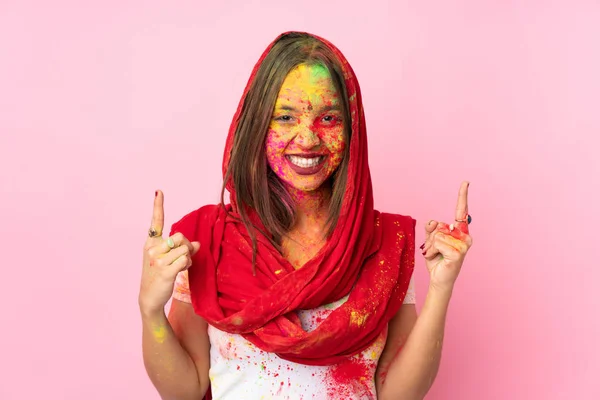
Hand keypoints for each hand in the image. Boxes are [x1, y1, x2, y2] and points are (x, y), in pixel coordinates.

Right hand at [139, 190, 199, 315]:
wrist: (150, 297)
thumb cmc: (160, 275)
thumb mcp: (168, 260)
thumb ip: (181, 249)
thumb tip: (197, 243)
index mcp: (151, 243)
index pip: (155, 222)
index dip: (158, 206)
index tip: (159, 192)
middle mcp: (152, 249)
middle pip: (180, 236)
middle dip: (187, 246)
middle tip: (183, 257)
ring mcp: (157, 260)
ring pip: (185, 249)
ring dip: (188, 258)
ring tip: (179, 267)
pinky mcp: (165, 271)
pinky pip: (185, 260)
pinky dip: (187, 265)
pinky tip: (180, 271)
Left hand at [421, 182, 472, 291]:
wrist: (439, 278)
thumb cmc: (437, 259)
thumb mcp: (430, 241)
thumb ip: (430, 229)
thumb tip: (434, 222)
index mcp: (459, 231)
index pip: (461, 211)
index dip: (462, 196)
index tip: (465, 182)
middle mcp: (464, 236)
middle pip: (439, 226)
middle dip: (430, 238)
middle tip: (436, 250)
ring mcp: (463, 245)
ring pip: (436, 235)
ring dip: (431, 246)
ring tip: (437, 255)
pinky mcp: (458, 253)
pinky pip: (438, 243)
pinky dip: (433, 251)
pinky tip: (439, 259)